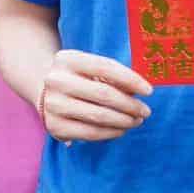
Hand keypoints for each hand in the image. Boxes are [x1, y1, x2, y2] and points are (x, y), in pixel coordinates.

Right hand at [38, 49, 152, 146]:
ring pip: (99, 116)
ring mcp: (53, 105)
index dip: (131, 79)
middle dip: (130, 104)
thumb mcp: (90, 68)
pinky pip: (90, 133)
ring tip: (137, 121)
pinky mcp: (55, 127)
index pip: (106, 67)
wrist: (44, 91)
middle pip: (103, 94)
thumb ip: (113, 76)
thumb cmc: (78, 77)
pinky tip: (122, 130)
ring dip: (124, 121)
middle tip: (146, 111)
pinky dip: (111, 133)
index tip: (149, 91)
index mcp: (67, 59)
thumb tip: (140, 91)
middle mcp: (56, 80)